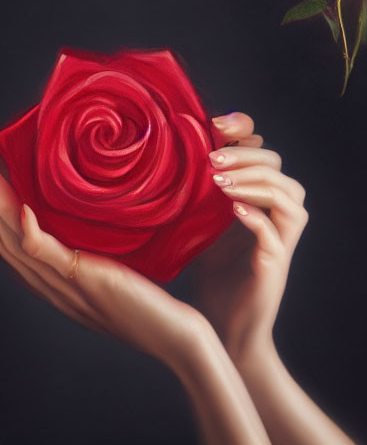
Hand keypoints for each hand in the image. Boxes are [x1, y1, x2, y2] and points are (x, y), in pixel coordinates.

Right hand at [0, 172, 206, 374]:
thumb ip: (90, 258)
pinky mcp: (87, 280)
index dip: (0, 223)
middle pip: (8, 247)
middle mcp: (52, 288)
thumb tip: (86, 226)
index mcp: (54, 286)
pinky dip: (33, 234)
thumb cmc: (145, 304)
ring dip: (3, 214)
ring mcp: (67, 286)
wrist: (169, 334)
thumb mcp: (108, 275)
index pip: (13, 251)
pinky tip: (24, 210)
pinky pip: (50, 257)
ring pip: (20, 248)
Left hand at [191, 112, 308, 362]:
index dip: (246, 130)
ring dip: (254, 181)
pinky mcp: (276, 264)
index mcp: (259, 196)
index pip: (263, 149)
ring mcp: (280, 238)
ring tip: (220, 181)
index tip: (215, 123)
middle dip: (245, 154)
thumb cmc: (213, 276)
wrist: (221, 329)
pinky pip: (276, 233)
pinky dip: (257, 217)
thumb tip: (166, 155)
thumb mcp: (202, 224)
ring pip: (287, 194)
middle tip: (212, 157)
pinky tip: (234, 209)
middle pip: (276, 165)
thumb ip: (199, 193)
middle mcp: (276, 213)